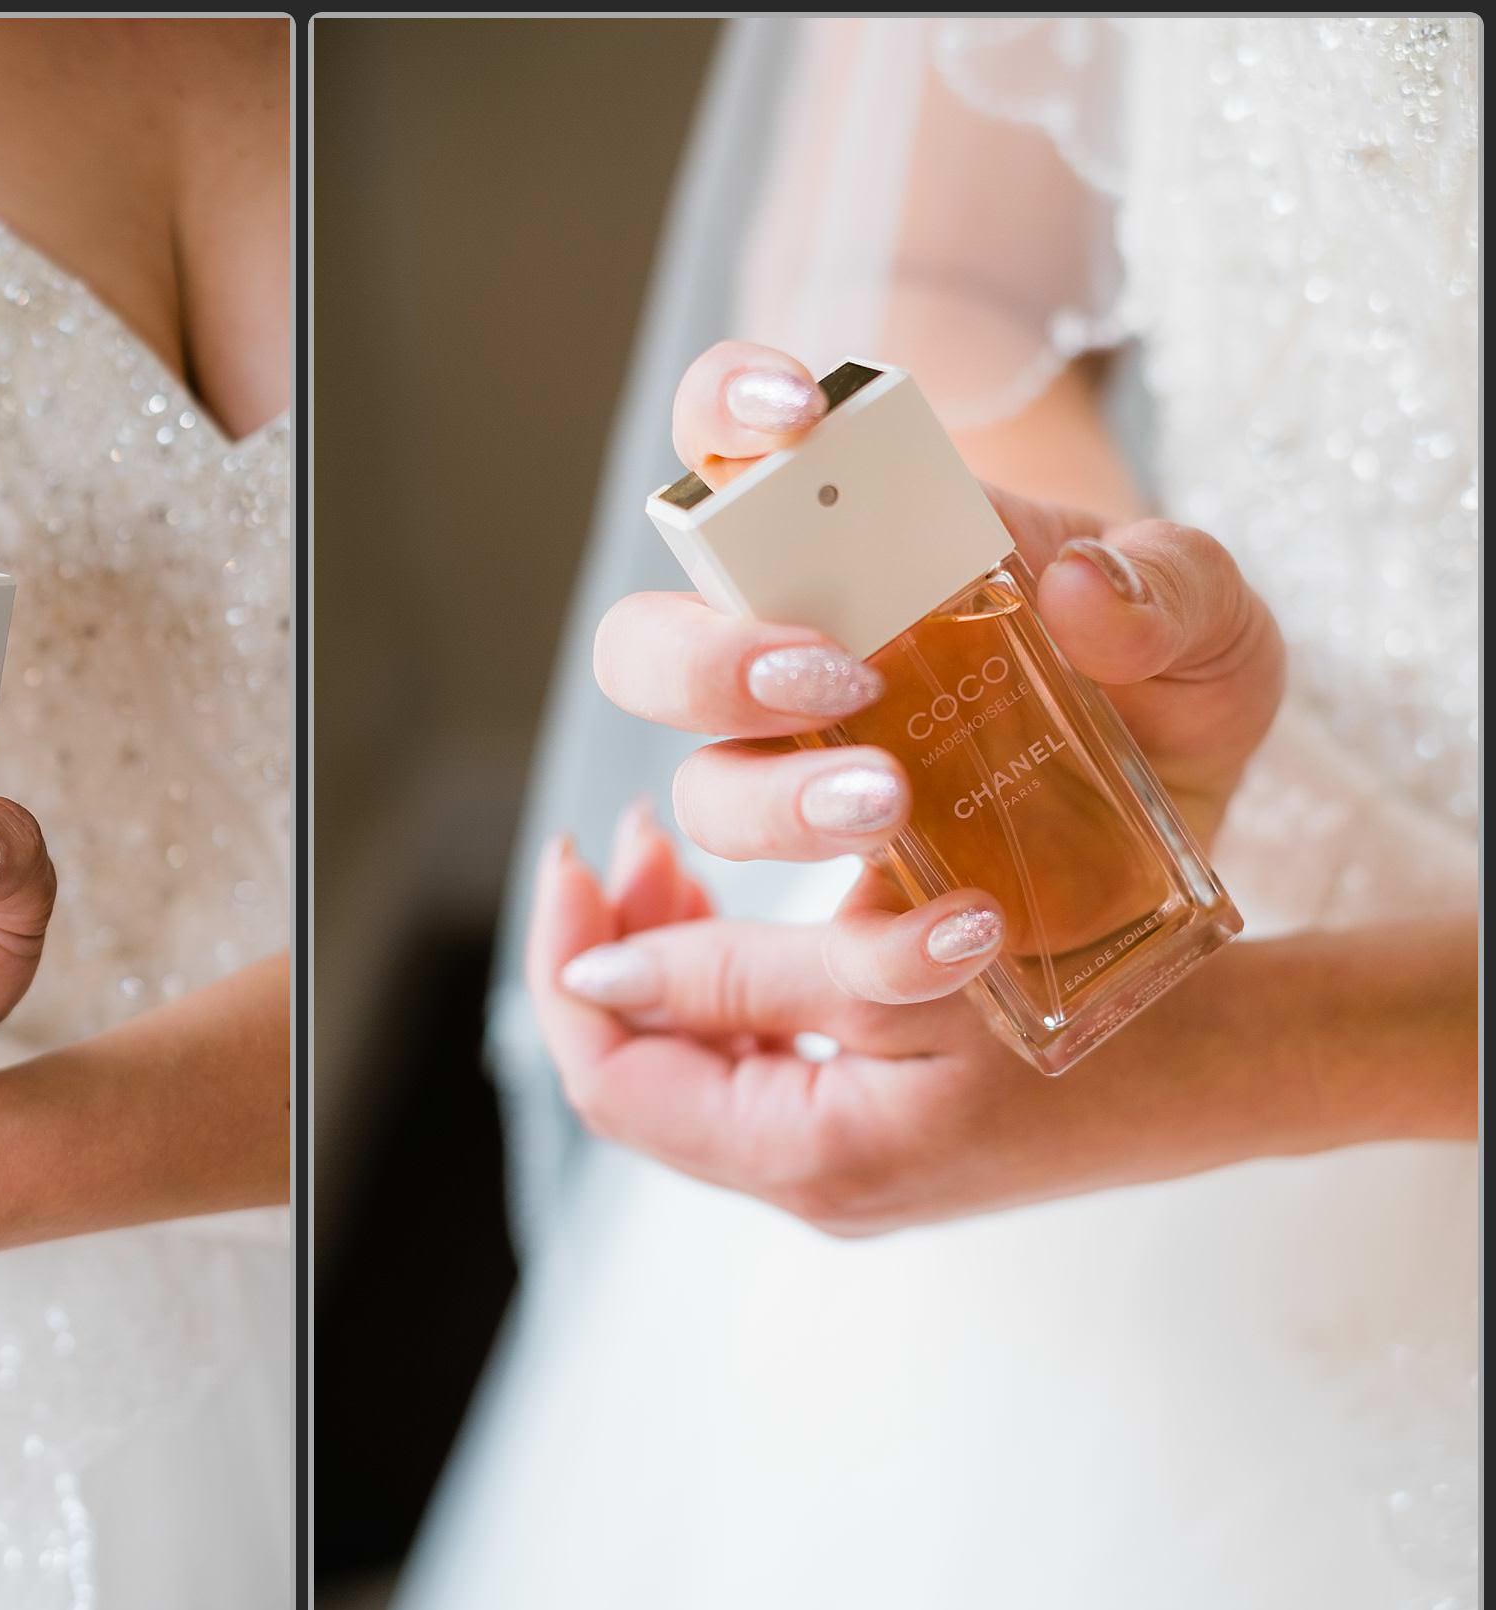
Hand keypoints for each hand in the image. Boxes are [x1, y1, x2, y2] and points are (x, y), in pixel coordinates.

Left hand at [529, 799, 1339, 1234]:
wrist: (1246, 1063)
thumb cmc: (1099, 1006)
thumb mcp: (904, 979)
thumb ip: (737, 981)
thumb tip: (597, 975)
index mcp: (807, 1157)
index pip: (614, 1077)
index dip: (569, 966)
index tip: (573, 857)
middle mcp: (812, 1180)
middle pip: (644, 1072)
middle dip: (614, 954)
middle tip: (623, 843)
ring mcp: (846, 1161)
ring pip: (696, 1064)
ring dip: (668, 960)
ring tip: (669, 859)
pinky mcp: (881, 1129)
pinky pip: (756, 1061)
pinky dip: (727, 982)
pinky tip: (738, 908)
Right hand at [595, 340, 1284, 1006]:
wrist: (1194, 803)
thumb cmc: (1164, 666)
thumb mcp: (1210, 611)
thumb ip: (1170, 585)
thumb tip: (1082, 588)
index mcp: (852, 544)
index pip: (731, 448)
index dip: (726, 412)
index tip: (791, 418)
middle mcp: (792, 659)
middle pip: (646, 647)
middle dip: (704, 662)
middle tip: (832, 675)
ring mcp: (806, 786)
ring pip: (704, 794)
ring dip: (776, 801)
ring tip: (888, 803)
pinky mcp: (858, 905)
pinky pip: (816, 950)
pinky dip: (885, 946)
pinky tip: (971, 926)